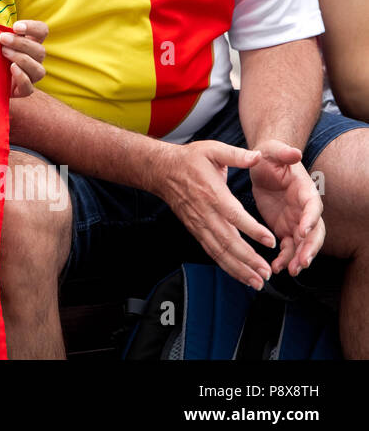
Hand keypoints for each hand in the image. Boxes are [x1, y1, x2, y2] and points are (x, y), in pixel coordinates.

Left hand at [1, 19, 46, 97]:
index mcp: (30, 43)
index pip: (42, 31)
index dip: (33, 27)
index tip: (16, 26)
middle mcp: (34, 60)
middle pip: (40, 51)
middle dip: (21, 43)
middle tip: (2, 38)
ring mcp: (31, 76)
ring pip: (38, 70)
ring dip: (22, 59)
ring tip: (4, 52)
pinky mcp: (22, 91)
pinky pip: (29, 87)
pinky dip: (22, 77)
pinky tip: (11, 68)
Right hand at [156, 141, 275, 288]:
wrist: (162, 171)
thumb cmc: (189, 160)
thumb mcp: (212, 149)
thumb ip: (236, 155)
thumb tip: (258, 157)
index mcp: (212, 193)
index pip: (234, 215)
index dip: (252, 229)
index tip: (270, 241)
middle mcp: (206, 213)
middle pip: (227, 240)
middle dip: (248, 258)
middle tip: (266, 271)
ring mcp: (199, 224)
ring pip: (219, 251)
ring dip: (238, 268)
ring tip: (257, 281)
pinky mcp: (196, 230)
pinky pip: (212, 251)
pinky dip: (227, 266)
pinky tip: (241, 275)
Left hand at [249, 138, 323, 276]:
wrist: (261, 164)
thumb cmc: (268, 156)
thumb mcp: (272, 150)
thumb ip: (283, 152)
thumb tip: (295, 153)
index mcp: (305, 190)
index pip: (313, 206)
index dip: (310, 218)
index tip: (303, 230)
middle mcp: (304, 208)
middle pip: (315, 231)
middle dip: (310, 247)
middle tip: (303, 262)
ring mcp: (296, 220)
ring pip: (303, 244)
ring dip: (299, 258)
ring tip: (292, 271)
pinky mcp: (285, 228)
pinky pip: (288, 247)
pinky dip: (285, 259)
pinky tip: (277, 268)